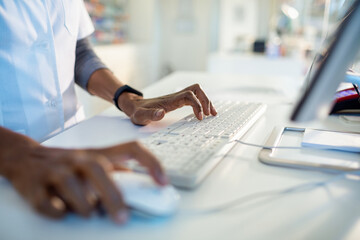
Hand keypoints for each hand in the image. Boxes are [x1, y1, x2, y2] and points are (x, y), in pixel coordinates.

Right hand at [3, 141, 166, 223]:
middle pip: (98, 169)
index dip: (150, 162)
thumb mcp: (94, 161)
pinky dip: (57, 212)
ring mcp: (55, 170)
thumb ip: (116, 171)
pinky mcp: (34, 185)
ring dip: (83, 205)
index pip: (130, 148)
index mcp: (97, 153)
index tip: (163, 182)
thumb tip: (142, 188)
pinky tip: (61, 210)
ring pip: (72, 186)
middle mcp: (78, 158)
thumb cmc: (69, 162)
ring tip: (88, 212)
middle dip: (112, 196)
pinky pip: (47, 203)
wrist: (26, 157)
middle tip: (122, 218)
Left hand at [118, 84, 216, 124]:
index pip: (189, 95)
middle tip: (209, 115)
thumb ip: (150, 115)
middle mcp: (175, 96)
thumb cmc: (137, 112)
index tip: (200, 117)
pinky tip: (204, 112)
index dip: (197, 104)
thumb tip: (161, 113)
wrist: (134, 106)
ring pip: (197, 92)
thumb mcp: (140, 116)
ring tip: (212, 113)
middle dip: (206, 101)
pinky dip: (202, 103)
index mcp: (169, 100)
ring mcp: (177, 97)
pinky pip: (194, 98)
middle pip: (196, 90)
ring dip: (206, 101)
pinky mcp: (178, 101)